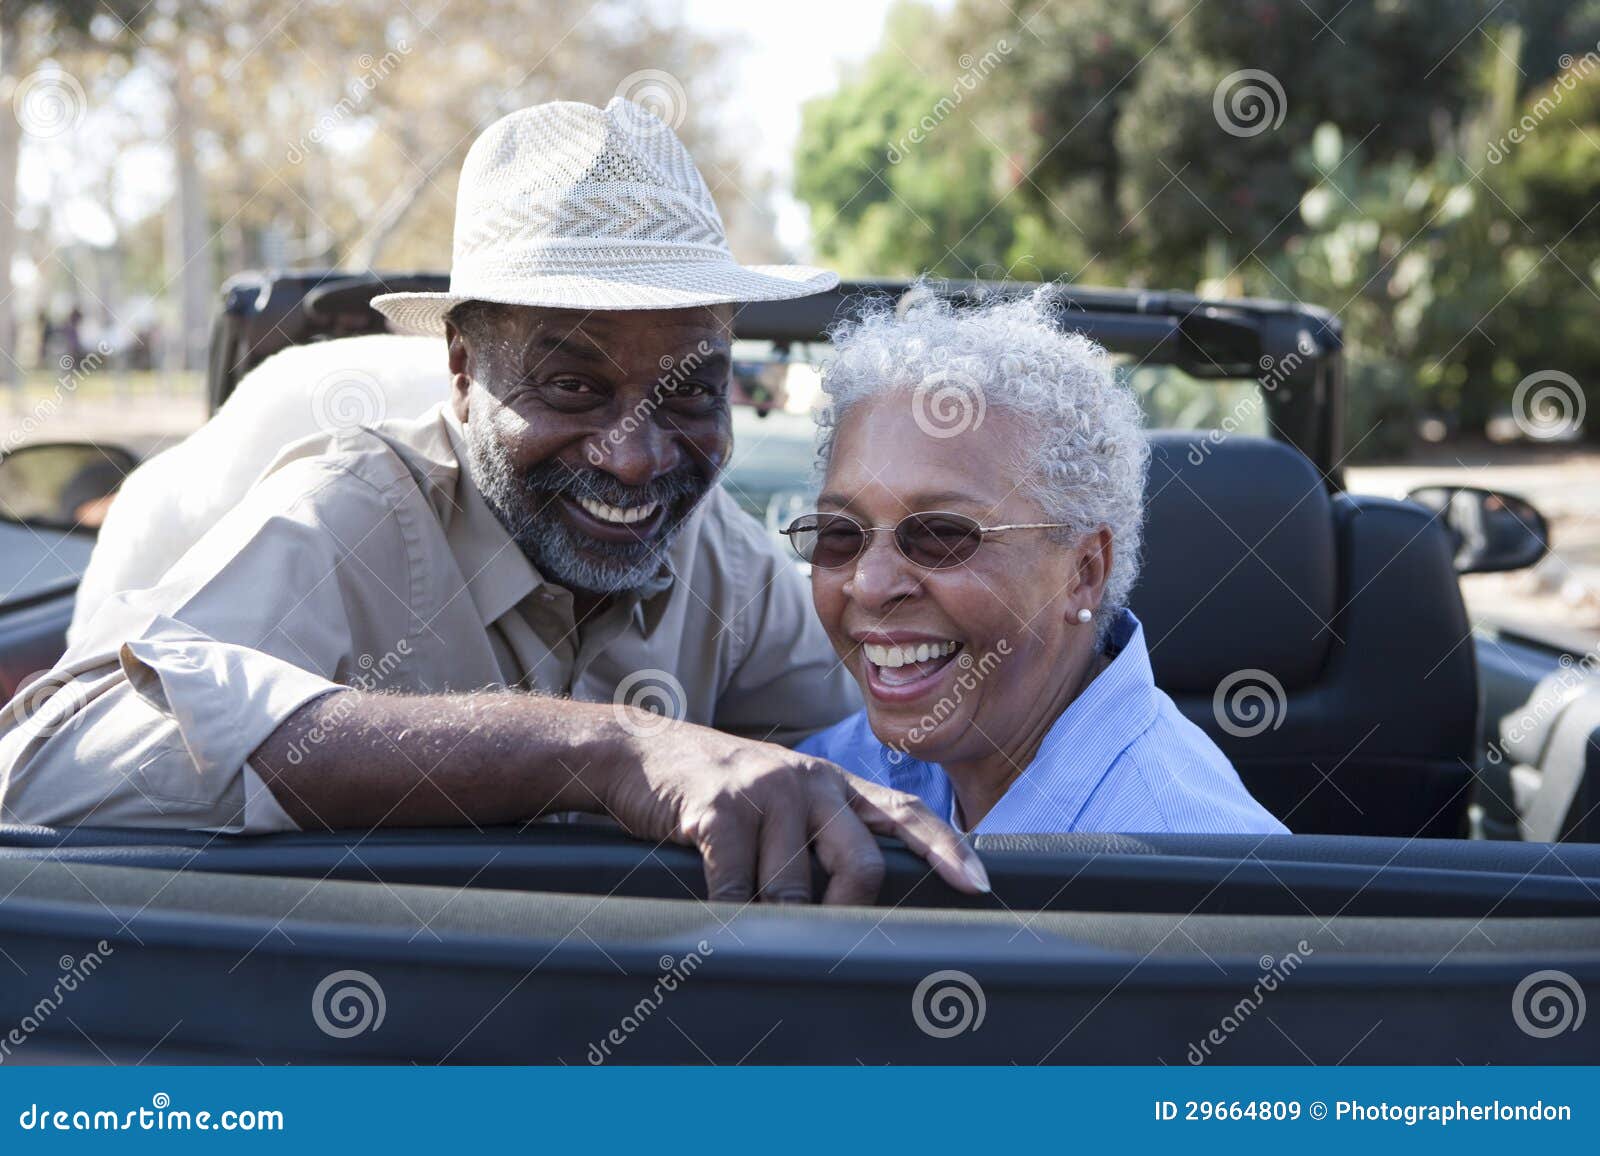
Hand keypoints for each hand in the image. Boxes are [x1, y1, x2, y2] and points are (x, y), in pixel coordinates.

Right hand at [600, 718, 990, 904]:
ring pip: (793, 887)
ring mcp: (765, 790)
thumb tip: (858, 899)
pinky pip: (738, 884)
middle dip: (845, 911)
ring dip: (770, 913)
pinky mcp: (719, 807)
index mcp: (832, 781)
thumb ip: (823, 830)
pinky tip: (717, 908)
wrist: (641, 753)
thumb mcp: (782, 797)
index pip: (905, 812)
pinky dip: (729, 910)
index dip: (945, 848)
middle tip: (823, 935)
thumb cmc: (718, 790)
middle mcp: (808, 779)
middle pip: (860, 863)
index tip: (979, 885)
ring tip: (747, 907)